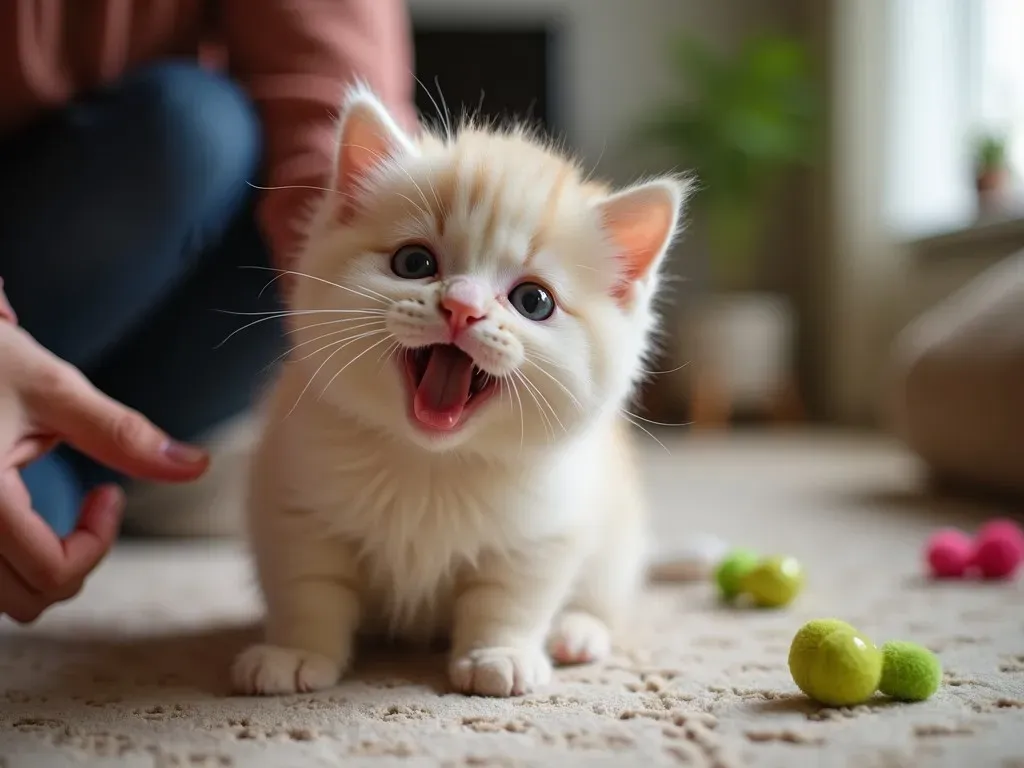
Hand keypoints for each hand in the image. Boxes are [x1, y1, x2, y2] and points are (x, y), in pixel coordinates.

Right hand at [0, 297, 208, 622]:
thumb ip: (121, 435)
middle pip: (25, 601)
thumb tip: (197, 465)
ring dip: (28, 569)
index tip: (108, 495)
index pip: (54, 575)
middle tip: (84, 511)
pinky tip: (8, 518)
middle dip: (68, 563)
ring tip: (42, 513)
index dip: (98, 543)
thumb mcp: (49, 387)